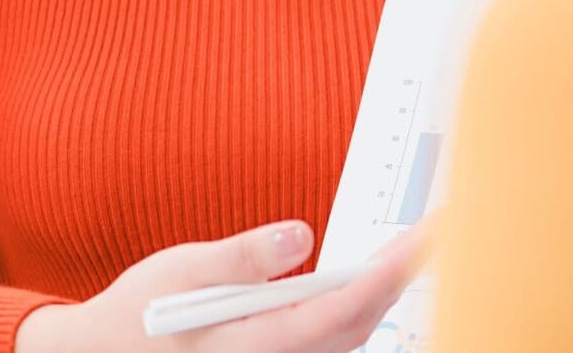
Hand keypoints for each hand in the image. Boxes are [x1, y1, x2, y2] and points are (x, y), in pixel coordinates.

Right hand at [14, 219, 427, 352]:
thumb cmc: (136, 317)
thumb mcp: (179, 271)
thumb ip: (241, 257)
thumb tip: (300, 236)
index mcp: (251, 343)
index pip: (340, 311)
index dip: (389, 275)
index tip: (424, 239)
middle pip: (354, 328)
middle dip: (398, 280)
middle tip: (435, 232)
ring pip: (346, 340)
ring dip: (381, 296)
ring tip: (413, 249)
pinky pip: (328, 344)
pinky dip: (355, 313)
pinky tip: (368, 282)